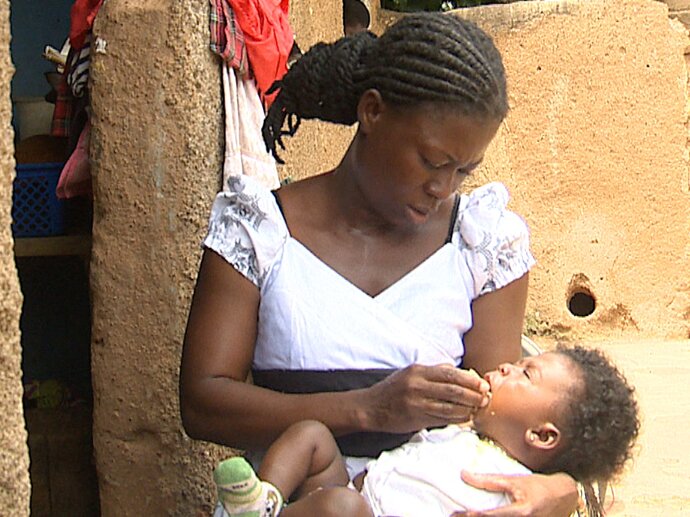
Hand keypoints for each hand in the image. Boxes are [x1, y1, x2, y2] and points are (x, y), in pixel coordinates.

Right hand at [361, 364, 489, 433]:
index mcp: (418, 371)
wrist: (371, 408)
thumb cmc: (393, 390)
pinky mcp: (416, 418)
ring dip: (468, 408)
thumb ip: (434, 372)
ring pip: (450, 406)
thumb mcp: (410, 374)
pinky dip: (457, 418)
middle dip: (473, 394)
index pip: (450, 373)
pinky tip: (466, 418)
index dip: (470, 380)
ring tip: (478, 408)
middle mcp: (417, 385)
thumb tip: (459, 372)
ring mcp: (416, 403)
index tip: (482, 384)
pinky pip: (442, 419)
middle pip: (453, 390)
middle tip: (485, 398)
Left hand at [450, 471, 578, 516]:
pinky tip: (480, 514)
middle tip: (453, 515)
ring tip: (462, 515)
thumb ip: (490, 480)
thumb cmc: (539, 487)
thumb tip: (464, 475)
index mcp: (521, 512)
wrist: (564, 497)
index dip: (470, 515)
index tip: (455, 513)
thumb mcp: (515, 480)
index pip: (490, 516)